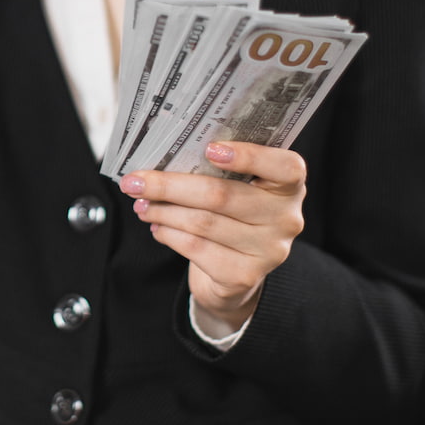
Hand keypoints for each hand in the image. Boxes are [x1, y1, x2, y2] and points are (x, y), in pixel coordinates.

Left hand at [120, 142, 305, 334]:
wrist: (237, 272)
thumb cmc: (233, 215)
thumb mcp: (237, 188)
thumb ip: (217, 170)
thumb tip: (162, 159)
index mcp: (289, 186)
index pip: (286, 167)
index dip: (250, 156)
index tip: (210, 148)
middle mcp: (287, 219)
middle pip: (222, 196)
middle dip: (170, 186)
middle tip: (135, 181)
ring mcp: (269, 251)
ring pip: (203, 223)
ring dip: (163, 211)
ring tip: (141, 204)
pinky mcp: (244, 276)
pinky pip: (196, 248)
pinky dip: (169, 235)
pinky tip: (157, 227)